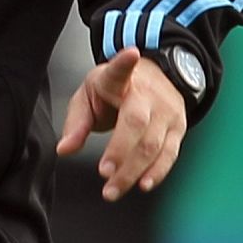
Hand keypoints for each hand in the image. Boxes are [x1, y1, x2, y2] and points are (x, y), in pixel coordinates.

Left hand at [58, 46, 186, 199]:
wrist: (154, 79)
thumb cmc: (114, 90)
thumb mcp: (89, 96)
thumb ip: (77, 124)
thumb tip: (64, 150)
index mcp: (120, 79)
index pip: (121, 70)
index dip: (124, 62)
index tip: (132, 53)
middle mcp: (148, 94)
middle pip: (137, 123)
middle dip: (120, 151)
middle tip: (104, 174)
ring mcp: (167, 112)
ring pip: (153, 145)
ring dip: (133, 171)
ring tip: (113, 189)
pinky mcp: (178, 129)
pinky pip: (169, 154)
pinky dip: (156, 172)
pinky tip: (142, 184)